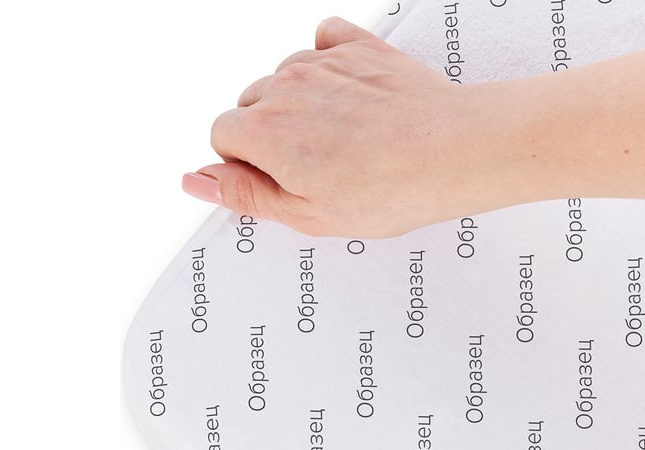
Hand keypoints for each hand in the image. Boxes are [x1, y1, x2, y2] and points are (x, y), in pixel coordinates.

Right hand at [183, 17, 479, 237]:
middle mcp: (285, 87)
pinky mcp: (359, 48)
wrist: (450, 151)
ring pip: (286, 77)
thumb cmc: (386, 189)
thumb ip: (243, 193)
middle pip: (252, 104)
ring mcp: (322, 63)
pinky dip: (329, 64)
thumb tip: (195, 180)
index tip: (279, 181)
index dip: (246, 163)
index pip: (222, 135)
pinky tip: (350, 95)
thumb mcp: (305, 213)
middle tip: (317, 168)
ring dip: (302, 103)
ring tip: (343, 139)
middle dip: (273, 134)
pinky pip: (324, 41)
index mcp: (263, 131)